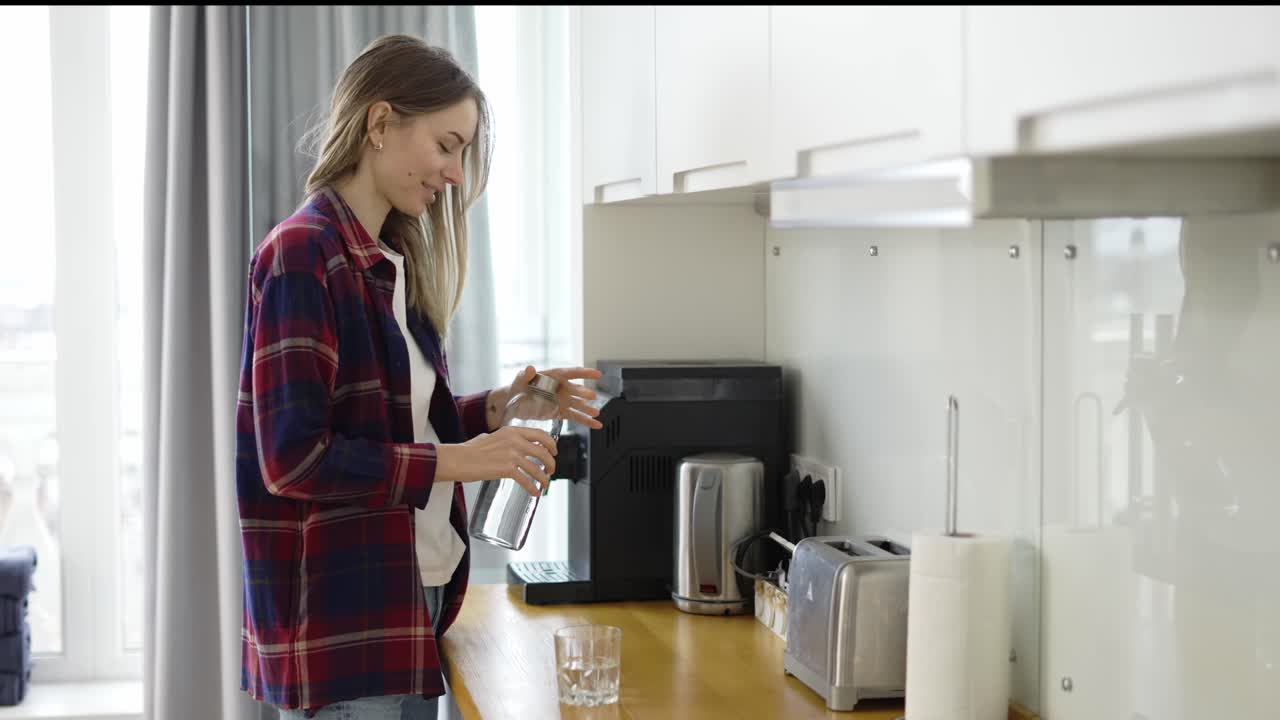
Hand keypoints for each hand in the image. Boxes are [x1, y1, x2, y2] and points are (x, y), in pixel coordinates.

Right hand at [436, 426, 557, 495]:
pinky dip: (533, 488)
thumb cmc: (469, 450)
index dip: (551, 444)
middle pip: (543, 452)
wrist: (458, 459)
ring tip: (545, 484)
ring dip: (544, 478)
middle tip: (550, 470)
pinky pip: (526, 480)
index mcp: (512, 431)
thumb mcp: (489, 437)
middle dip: (551, 463)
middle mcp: (515, 440)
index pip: (540, 434)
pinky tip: (535, 493)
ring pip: (537, 468)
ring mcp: (512, 454)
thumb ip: (502, 440)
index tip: (554, 451)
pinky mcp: (506, 469)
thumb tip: (508, 445)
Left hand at [507, 365, 603, 429]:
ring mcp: (562, 401)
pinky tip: (596, 425)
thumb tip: (530, 368)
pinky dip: (586, 421)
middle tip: (592, 396)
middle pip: (575, 390)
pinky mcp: (560, 412)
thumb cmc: (517, 386)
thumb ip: (526, 375)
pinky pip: (575, 417)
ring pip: (578, 405)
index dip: (585, 373)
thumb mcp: (520, 378)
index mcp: (554, 376)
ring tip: (596, 413)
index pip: (571, 373)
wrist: (513, 401)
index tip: (597, 374)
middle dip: (584, 393)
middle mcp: (561, 388)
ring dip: (587, 409)